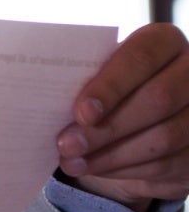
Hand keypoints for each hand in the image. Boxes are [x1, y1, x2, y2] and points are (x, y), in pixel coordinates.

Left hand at [57, 22, 188, 211]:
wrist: (137, 121)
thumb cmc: (108, 90)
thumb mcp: (96, 76)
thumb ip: (82, 79)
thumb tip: (44, 101)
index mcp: (163, 42)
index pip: (142, 56)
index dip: (112, 85)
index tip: (81, 112)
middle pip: (158, 99)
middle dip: (107, 127)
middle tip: (66, 144)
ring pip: (165, 136)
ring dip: (111, 154)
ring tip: (71, 160)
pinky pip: (167, 163)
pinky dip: (124, 169)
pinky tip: (94, 168)